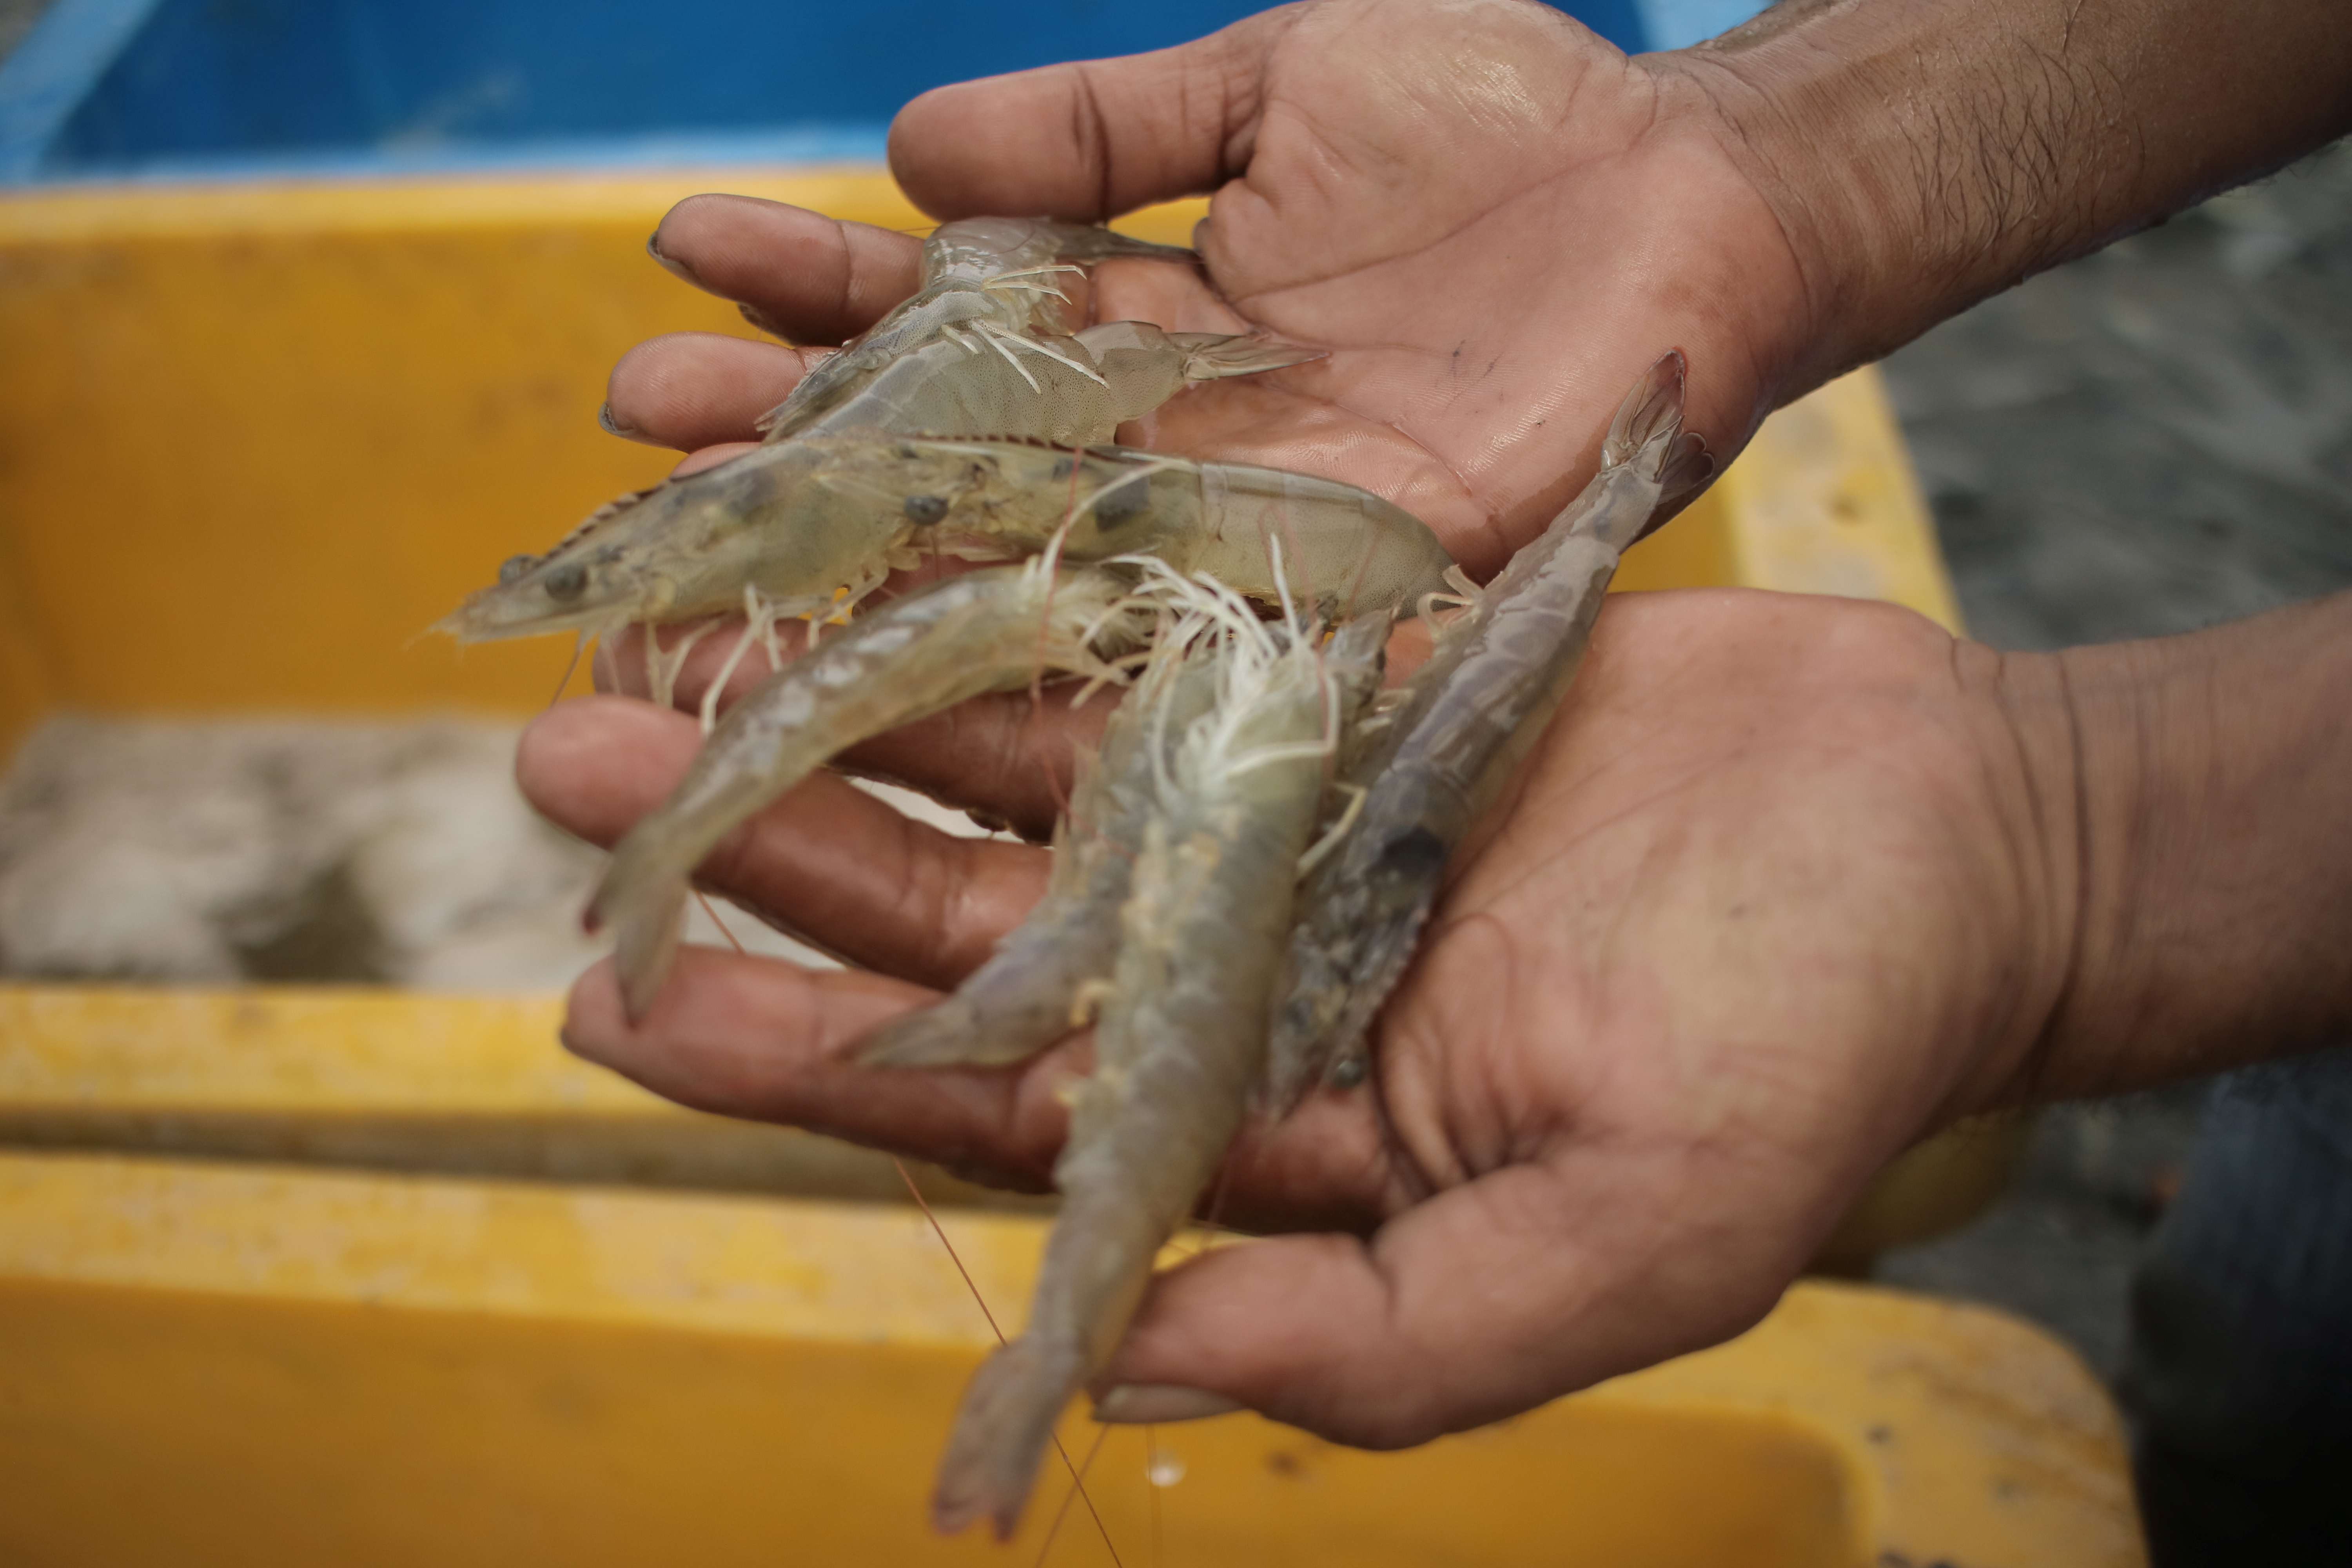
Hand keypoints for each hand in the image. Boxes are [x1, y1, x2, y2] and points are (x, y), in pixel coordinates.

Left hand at [519, 588, 2082, 1444]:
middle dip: (779, 865)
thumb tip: (1142, 1373)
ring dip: (854, 719)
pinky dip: (1017, 605)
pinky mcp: (1343, 679)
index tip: (623, 1006)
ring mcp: (1287, 815)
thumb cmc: (1805, 1066)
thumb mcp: (1622, 1255)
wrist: (1942, 847)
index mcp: (1279, 1125)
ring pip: (1021, 774)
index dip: (807, 1068)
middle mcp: (1248, 972)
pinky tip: (883, 558)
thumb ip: (1384, 1344)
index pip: (995, 1113)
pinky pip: (1142, 642)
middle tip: (580, 785)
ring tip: (674, 656)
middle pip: (967, 930)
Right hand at [601, 0, 1815, 579]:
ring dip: (871, 550)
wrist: (1697, 202)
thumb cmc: (1508, 116)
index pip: (943, 304)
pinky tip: (916, 654)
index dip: (813, 282)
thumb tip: (912, 140)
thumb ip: (1114, 117)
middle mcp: (1169, 436)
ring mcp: (1244, 525)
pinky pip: (1176, 625)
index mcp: (1148, 308)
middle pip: (953, 447)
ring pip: (1028, 550)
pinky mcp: (1336, 593)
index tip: (677, 258)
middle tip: (633, 425)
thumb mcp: (1283, 71)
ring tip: (702, 537)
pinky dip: (1053, 646)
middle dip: (793, 430)